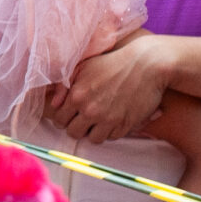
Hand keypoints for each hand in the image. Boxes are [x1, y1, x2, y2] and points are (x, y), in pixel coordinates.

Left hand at [45, 33, 170, 141]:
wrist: (146, 64)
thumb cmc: (113, 62)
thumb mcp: (84, 67)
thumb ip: (64, 85)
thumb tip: (54, 103)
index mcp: (77, 95)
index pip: (59, 120)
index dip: (63, 119)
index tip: (71, 115)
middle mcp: (90, 110)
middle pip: (73, 133)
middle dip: (77, 127)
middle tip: (84, 120)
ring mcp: (109, 119)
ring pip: (93, 139)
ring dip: (95, 131)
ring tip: (99, 121)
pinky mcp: (126, 124)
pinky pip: (112, 137)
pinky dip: (112, 131)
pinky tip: (113, 120)